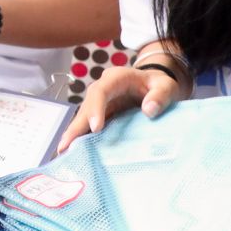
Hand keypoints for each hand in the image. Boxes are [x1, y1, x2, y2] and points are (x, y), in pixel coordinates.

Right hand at [56, 59, 183, 153]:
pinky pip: (89, 124)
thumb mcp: (167, 87)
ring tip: (63, 151)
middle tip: (65, 145)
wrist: (157, 87)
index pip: (101, 91)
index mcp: (117, 78)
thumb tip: (149, 110)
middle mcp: (103, 89)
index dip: (96, 109)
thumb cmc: (160, 85)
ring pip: (84, 117)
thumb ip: (160, 95)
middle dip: (76, 126)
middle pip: (86, 106)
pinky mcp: (102, 114)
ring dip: (74, 134)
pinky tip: (73, 150)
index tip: (95, 128)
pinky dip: (81, 137)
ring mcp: (100, 102)